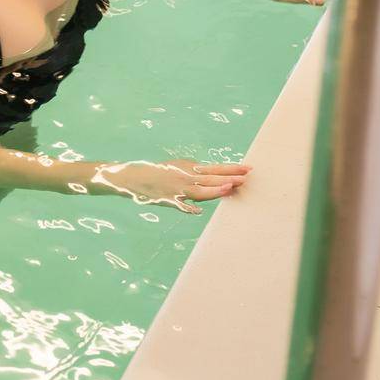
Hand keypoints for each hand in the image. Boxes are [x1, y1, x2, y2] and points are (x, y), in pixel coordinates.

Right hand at [93, 158, 251, 213]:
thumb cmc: (156, 172)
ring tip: (230, 188)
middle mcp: (185, 177)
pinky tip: (196, 211)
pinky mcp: (166, 199)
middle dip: (230, 177)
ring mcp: (176, 188)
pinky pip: (178, 205)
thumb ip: (193, 172)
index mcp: (188, 168)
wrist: (131, 176)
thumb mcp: (177, 167)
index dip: (232, 168)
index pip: (215, 168)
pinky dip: (187, 208)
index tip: (248, 168)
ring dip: (215, 190)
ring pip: (199, 190)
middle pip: (212, 178)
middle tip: (247, 177)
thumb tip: (210, 174)